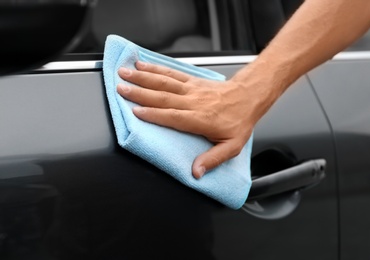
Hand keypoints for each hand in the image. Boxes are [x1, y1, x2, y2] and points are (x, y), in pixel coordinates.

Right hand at [117, 61, 275, 177]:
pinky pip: (171, 74)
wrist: (248, 96)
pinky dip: (156, 68)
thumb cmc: (239, 122)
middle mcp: (193, 102)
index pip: (172, 116)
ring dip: (143, 77)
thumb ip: (212, 159)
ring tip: (125, 73)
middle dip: (139, 92)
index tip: (135, 111)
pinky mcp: (191, 80)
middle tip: (120, 88)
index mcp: (200, 119)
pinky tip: (143, 65)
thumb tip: (196, 172)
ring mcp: (191, 89)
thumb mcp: (231, 147)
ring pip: (164, 82)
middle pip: (163, 97)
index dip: (153, 114)